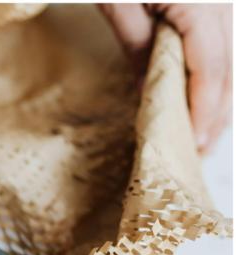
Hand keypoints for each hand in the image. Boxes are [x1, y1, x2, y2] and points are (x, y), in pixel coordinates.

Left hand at [100, 3, 231, 153]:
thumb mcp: (118, 4)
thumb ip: (136, 46)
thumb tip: (148, 90)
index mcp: (200, 5)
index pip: (209, 68)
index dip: (203, 109)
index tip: (196, 142)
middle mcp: (221, 2)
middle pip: (227, 68)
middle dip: (215, 113)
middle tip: (199, 151)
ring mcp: (222, 1)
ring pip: (228, 59)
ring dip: (218, 98)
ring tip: (202, 134)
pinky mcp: (214, 2)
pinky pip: (219, 45)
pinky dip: (212, 75)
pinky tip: (200, 98)